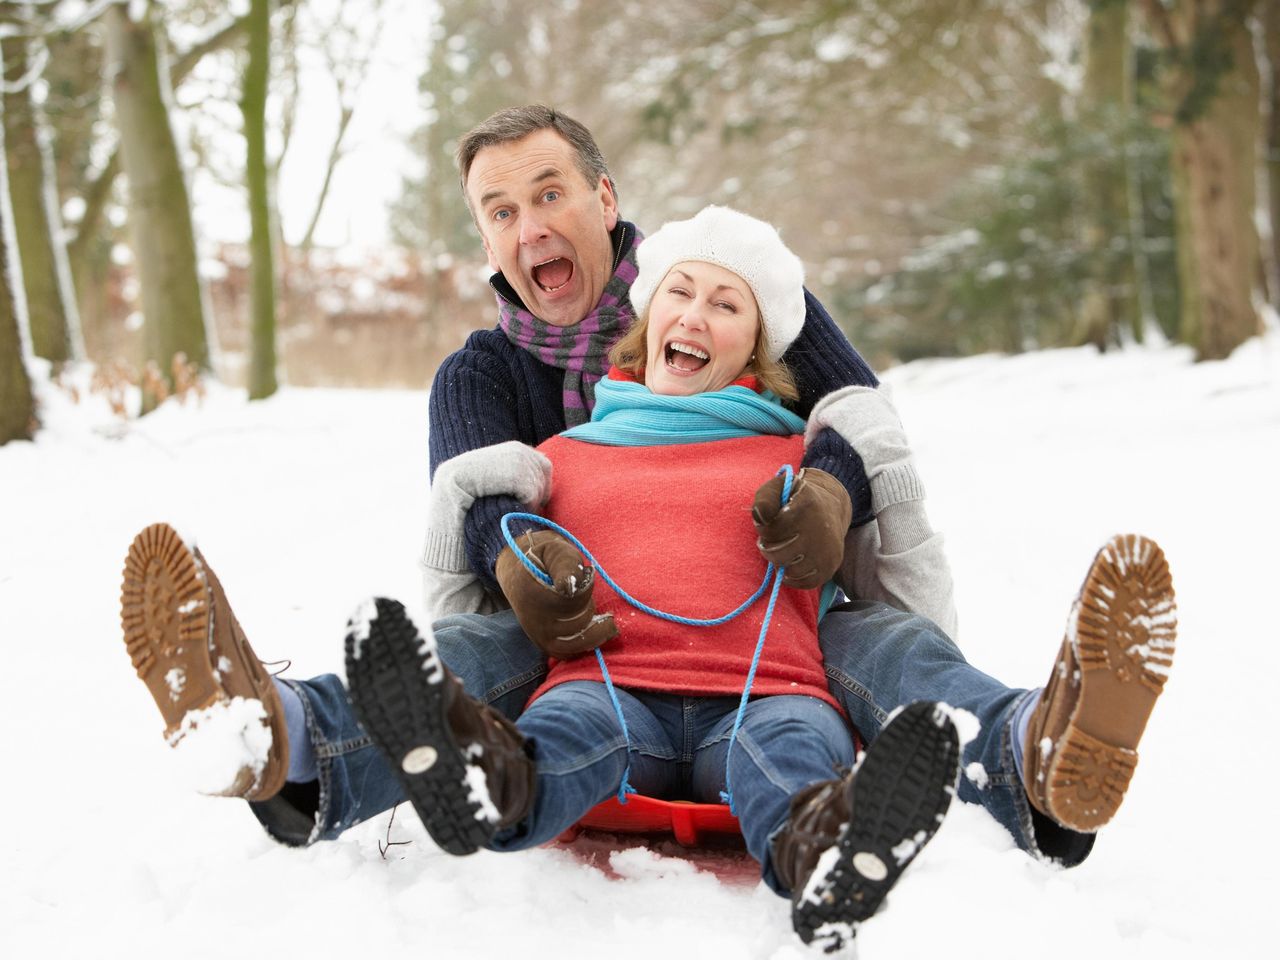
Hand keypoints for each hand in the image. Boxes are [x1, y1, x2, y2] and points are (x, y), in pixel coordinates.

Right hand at [495, 530, 617, 657]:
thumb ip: (564, 564)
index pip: (573, 598)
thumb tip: (569, 586)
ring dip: (595, 629)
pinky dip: (588, 643)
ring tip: (603, 616)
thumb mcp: (554, 552)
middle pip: (579, 622)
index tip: (586, 573)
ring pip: (577, 642)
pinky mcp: (546, 647)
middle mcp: (534, 622)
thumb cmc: (543, 562)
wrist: (520, 577)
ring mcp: (539, 638)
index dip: (586, 586)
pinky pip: (572, 653)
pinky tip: (596, 628)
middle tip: (588, 593)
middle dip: (590, 606)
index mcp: (533, 595)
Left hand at [752, 468, 852, 588]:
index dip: (763, 529)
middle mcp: (820, 530)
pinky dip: (793, 577)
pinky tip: (791, 562)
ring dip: (780, 562)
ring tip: (783, 549)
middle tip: (772, 539)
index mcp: (807, 506)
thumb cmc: (795, 500)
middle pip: (779, 554)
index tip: (768, 523)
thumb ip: (765, 498)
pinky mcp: (830, 567)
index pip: (771, 529)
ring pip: (791, 570)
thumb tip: (760, 517)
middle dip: (769, 547)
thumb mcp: (779, 487)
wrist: (830, 508)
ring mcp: (827, 551)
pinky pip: (804, 583)